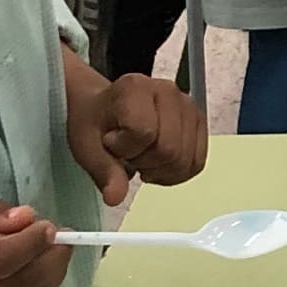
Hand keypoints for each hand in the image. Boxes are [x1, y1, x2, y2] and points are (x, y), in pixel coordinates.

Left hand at [64, 51, 208, 202]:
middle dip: (144, 163)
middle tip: (127, 153)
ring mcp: (188, 106)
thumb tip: (115, 197)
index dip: (125, 149)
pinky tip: (157, 164)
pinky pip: (196, 163)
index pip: (144, 133)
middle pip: (169, 150)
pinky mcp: (199, 122)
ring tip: (141, 156)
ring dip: (160, 170)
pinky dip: (176, 173)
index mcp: (135, 88)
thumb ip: (103, 170)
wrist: (105, 109)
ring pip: (185, 160)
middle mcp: (168, 91)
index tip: (111, 141)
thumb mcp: (86, 147)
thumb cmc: (96, 122)